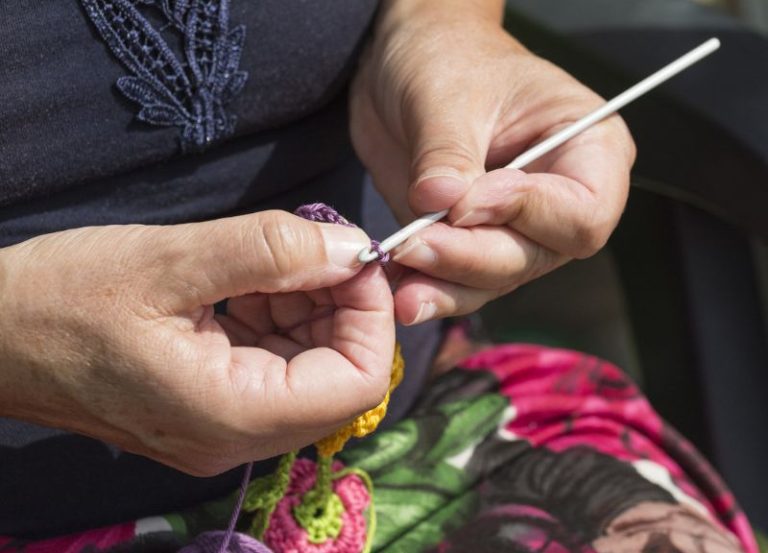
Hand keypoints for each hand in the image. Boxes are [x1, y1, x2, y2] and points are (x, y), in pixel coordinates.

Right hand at [0, 212, 393, 475]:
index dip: (371, 316)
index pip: (356, 385)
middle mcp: (236, 436)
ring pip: (309, 367)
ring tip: (263, 260)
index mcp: (231, 415)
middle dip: (340, 306)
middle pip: (338, 377)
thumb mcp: (171, 259)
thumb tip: (353, 249)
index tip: (353, 256)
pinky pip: (272, 364)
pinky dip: (276, 316)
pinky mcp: (209, 405)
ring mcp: (222, 425)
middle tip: (311, 247)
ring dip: (306, 306)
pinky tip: (242, 280)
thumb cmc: (61, 297)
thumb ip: (272, 251)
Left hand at [351, 0, 634, 324]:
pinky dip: (429, 289)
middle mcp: (558, 198)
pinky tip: (399, 289)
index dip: (527, 214)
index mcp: (587, 148)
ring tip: (403, 287)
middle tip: (414, 245)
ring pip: (495, 277)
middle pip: (534, 255)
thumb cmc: (447, 57)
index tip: (466, 201)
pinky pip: (458, 281)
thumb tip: (439, 201)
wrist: (407, 65)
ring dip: (446, 285)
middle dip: (472, 256)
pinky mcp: (471, 242)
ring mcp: (514, 226)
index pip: (583, 211)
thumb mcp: (446, 94)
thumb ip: (447, 153)